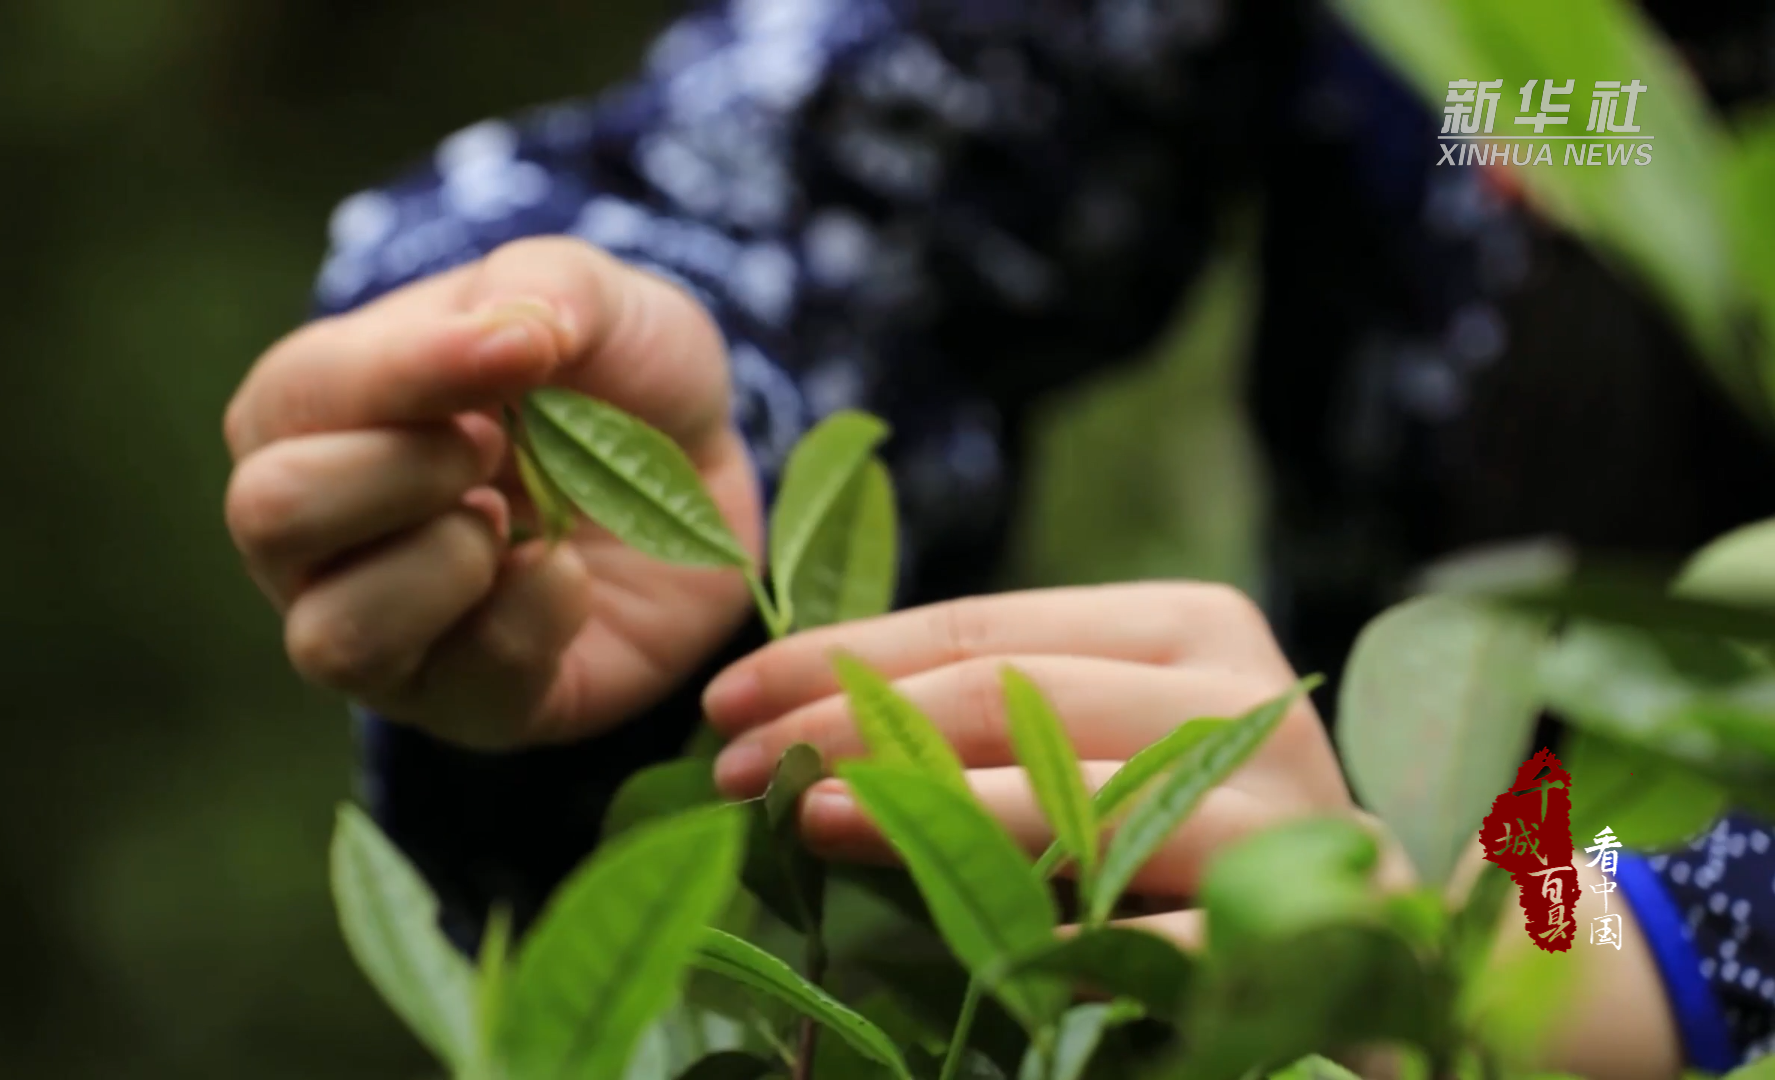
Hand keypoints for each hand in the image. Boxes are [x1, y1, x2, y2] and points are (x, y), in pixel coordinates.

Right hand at [224, 238, 760, 749]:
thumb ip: (544, 285)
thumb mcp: (595, 296)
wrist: (704, 471)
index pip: (297, 398)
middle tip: (500, 443)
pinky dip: (532, 622)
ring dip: (445, 564)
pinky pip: (464, 689)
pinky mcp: (466, 702)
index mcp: (312, 410)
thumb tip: (517, 330)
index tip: (523, 349)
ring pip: (333, 637)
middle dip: (401, 472)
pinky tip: (570, 575)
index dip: (409, 373)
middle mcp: (313, 534)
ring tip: (514, 521)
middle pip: (271, 516)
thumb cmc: (613, 374)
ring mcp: (377, 632)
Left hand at [700, 582, 1354, 899]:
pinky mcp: (1305, 915)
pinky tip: (970, 950)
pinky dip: (1061, 934)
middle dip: (857, 723)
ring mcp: (1285, 802)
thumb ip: (995, 725)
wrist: (1369, 949)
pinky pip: (1159, 925)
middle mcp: (1243, 691)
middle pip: (1015, 693)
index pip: (980, 625)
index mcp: (1187, 624)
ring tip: (809, 818)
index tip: (727, 695)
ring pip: (1081, 791)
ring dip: (932, 809)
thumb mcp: (1102, 752)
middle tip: (734, 763)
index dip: (842, 655)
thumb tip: (800, 726)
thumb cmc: (1198, 837)